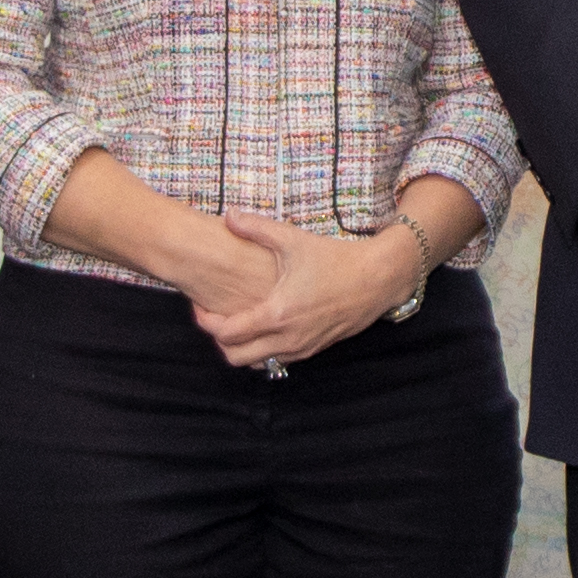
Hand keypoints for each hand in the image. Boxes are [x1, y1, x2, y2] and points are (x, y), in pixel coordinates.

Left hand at [191, 209, 424, 368]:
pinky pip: (278, 360)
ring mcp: (301, 347)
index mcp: (277, 313)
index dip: (205, 321)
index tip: (200, 306)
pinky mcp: (314, 349)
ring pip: (257, 363)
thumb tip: (228, 215)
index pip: (225, 333)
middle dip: (220, 341)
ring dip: (242, 347)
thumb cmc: (335, 259)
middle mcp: (287, 337)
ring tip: (238, 322)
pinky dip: (264, 349)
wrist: (377, 279)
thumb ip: (256, 228)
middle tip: (216, 318)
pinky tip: (264, 325)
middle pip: (235, 358)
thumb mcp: (293, 239)